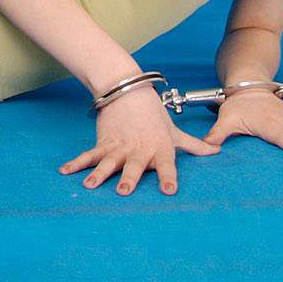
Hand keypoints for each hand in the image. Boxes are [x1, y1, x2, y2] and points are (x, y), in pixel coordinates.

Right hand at [58, 83, 220, 195]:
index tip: (168, 190)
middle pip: (134, 166)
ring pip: (108, 162)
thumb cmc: (154, 114)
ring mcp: (119, 147)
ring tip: (90, 184)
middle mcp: (139, 150)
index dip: (167, 177)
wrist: (128, 91)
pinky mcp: (103, 142)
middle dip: (129, 178)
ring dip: (99, 174)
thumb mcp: (174, 131)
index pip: (166, 165)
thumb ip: (194, 145)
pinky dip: (76, 163)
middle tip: (124, 190)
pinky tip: (65, 171)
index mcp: (159, 148)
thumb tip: (217, 151)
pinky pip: (89, 155)